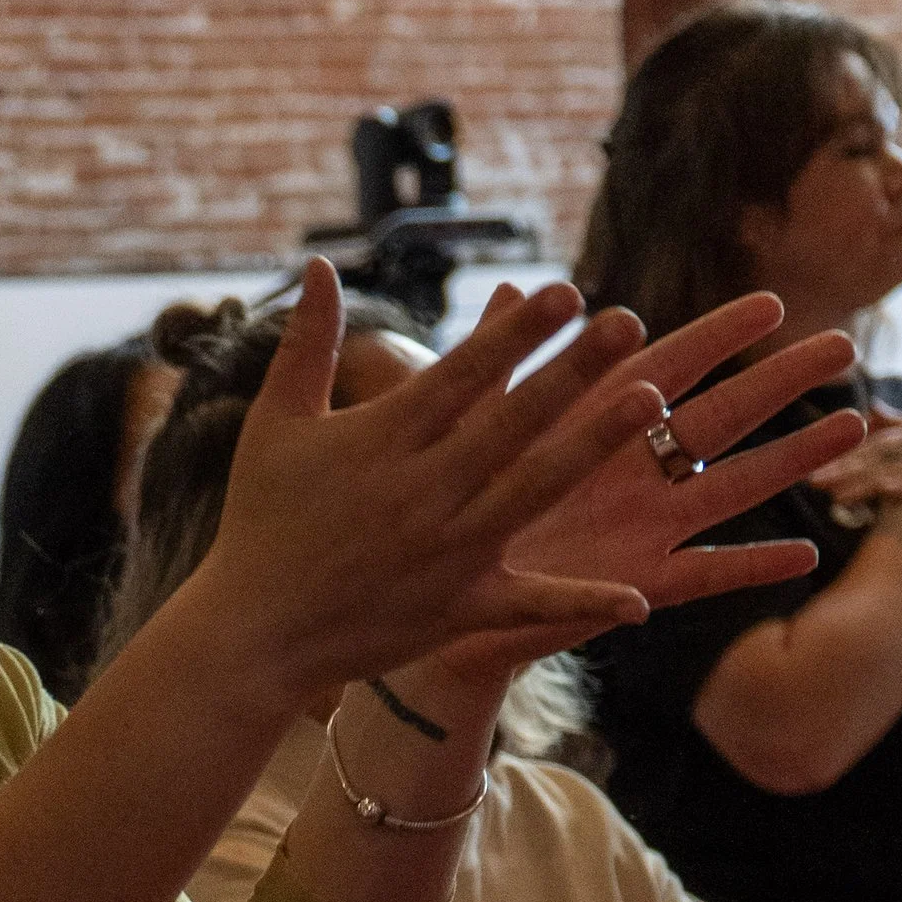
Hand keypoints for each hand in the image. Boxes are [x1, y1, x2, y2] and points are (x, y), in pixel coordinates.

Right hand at [195, 266, 694, 710]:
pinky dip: (581, 604)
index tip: (564, 291)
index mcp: (381, 441)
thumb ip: (306, 343)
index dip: (515, 331)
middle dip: (573, 369)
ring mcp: (446, 552)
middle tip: (629, 322)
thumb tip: (320, 265)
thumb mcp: (274, 424)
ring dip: (593, 446)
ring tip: (651, 403)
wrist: (250, 635)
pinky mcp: (458, 608)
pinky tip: (639, 600)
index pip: (461, 375)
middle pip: (512, 421)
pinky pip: (528, 604)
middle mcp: (422, 491)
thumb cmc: (259, 521)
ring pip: (534, 490)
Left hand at [494, 301, 863, 610]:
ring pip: (734, 486)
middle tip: (842, 346)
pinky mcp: (642, 582)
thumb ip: (496, 363)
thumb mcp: (476, 429)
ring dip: (793, 459)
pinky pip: (708, 574)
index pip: (670, 366)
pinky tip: (806, 555)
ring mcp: (648, 526)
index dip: (718, 336)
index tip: (770, 304)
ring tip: (853, 427)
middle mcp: (638, 470)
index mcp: (600, 423)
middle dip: (781, 382)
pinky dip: (754, 567)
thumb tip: (505, 290)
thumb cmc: (467, 501)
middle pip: (723, 416)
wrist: (444, 589)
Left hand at [812, 416, 901, 531]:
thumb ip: (901, 423)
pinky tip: (881, 494)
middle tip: (809, 481)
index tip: (804, 466)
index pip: (867, 443)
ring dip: (863, 482)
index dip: (836, 455)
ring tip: (834, 496)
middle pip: (875, 454)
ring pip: (896, 469)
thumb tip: (870, 408)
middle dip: (841, 467)